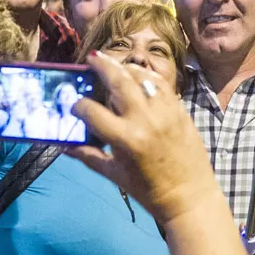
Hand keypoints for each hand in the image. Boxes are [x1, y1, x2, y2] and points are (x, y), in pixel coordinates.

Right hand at [66, 51, 218, 223]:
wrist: (190, 197)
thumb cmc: (150, 191)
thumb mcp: (115, 175)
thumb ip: (89, 155)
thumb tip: (64, 146)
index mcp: (126, 139)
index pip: (92, 112)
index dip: (78, 107)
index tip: (74, 106)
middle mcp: (145, 120)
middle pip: (118, 81)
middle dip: (102, 66)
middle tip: (92, 58)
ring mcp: (165, 112)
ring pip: (142, 77)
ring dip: (125, 67)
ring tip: (113, 63)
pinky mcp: (180, 110)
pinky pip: (161, 85)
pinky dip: (147, 76)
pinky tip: (138, 74)